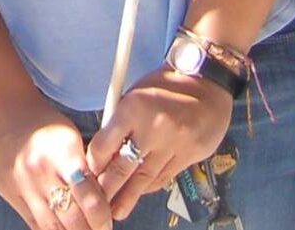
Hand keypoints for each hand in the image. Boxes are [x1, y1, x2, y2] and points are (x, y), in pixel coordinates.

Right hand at [0, 90, 111, 229]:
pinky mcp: (9, 194)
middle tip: (98, 229)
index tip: (107, 222)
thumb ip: (86, 171)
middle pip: (72, 221)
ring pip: (52, 228)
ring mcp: (23, 186)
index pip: (90, 199)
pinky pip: (33, 224)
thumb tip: (103, 204)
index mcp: (63, 153)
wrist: (3, 108)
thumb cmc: (43, 122)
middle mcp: (42, 172)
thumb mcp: (71, 138)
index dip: (102, 218)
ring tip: (80, 229)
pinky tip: (60, 226)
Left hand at [86, 67, 232, 221]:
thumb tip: (105, 151)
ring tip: (116, 210)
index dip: (94, 163)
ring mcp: (172, 144)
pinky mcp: (188, 155)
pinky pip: (164, 177)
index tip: (88, 174)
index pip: (104, 144)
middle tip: (97, 202)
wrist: (206, 84)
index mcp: (133, 107)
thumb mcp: (136, 94)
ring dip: (129, 196)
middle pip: (123, 167)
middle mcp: (152, 128)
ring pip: (144, 178)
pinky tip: (140, 193)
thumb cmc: (165, 85)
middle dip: (108, 188)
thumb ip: (121, 121)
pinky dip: (150, 186)